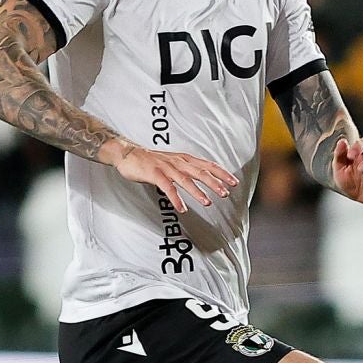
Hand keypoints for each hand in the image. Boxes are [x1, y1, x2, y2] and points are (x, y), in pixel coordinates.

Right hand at [107, 142, 236, 212]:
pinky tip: (182, 208)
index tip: (234, 182)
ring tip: (208, 202)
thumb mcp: (173, 162)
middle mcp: (178, 162)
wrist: (128, 154)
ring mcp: (166, 168)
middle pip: (200, 172)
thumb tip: (204, 177)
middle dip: (214, 183)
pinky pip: (167, 188)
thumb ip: (187, 169)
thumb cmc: (151, 161)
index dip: (221, 173)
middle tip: (226, 193)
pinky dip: (176, 198)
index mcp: (184, 159)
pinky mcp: (154, 174)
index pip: (207, 165)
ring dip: (198, 191)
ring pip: (185, 180)